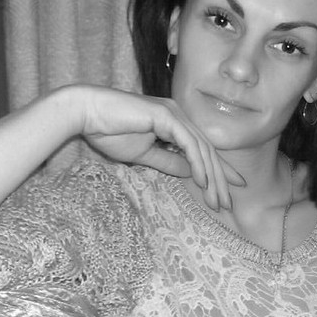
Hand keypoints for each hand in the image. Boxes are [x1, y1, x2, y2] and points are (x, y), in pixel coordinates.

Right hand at [76, 85, 243, 210]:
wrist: (86, 113)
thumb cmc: (110, 132)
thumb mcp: (144, 155)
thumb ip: (168, 162)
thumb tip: (190, 173)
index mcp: (175, 123)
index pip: (202, 149)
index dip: (218, 170)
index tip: (229, 190)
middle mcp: (179, 116)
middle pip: (207, 150)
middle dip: (220, 178)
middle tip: (228, 203)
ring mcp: (174, 113)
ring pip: (202, 148)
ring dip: (212, 176)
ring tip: (218, 200)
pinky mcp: (165, 115)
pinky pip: (188, 143)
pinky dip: (198, 163)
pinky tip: (203, 182)